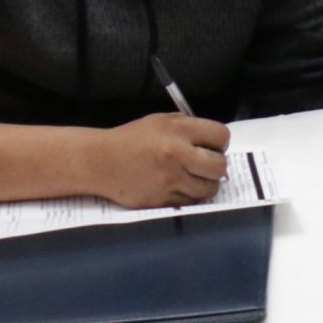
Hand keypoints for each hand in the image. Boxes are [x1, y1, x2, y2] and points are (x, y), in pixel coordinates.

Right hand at [88, 112, 231, 207]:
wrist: (100, 162)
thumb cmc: (132, 140)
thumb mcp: (161, 121)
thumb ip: (190, 127)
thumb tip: (215, 142)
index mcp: (179, 130)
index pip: (221, 136)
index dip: (220, 142)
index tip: (213, 146)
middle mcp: (177, 154)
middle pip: (220, 166)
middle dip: (217, 165)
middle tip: (207, 165)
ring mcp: (170, 180)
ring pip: (209, 188)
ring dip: (206, 184)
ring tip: (195, 178)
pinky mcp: (162, 200)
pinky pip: (191, 202)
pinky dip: (190, 196)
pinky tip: (180, 187)